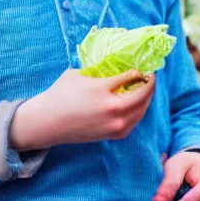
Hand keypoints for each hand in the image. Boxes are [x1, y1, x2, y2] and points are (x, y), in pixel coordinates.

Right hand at [9, 69, 154, 150]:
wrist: (48, 122)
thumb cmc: (61, 93)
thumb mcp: (80, 74)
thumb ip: (100, 70)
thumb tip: (116, 65)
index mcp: (103, 90)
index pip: (131, 77)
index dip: (140, 71)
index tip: (143, 66)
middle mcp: (112, 109)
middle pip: (143, 95)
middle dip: (150, 84)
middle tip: (151, 75)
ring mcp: (114, 125)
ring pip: (142, 110)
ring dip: (148, 98)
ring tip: (146, 87)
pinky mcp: (113, 135)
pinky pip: (135, 121)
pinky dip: (140, 111)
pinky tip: (138, 103)